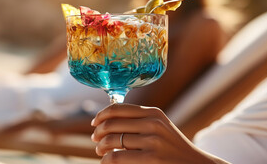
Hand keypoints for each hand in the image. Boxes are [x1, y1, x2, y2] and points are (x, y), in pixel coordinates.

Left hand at [91, 104, 227, 163]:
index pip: (118, 108)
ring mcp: (153, 141)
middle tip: (95, 141)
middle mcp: (153, 123)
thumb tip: (106, 120)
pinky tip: (108, 161)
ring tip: (100, 152)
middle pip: (112, 124)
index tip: (94, 124)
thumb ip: (139, 120)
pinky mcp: (151, 159)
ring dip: (101, 148)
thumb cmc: (172, 148)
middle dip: (98, 133)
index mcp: (154, 112)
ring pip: (112, 141)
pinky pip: (117, 157)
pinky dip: (107, 160)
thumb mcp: (160, 128)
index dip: (101, 116)